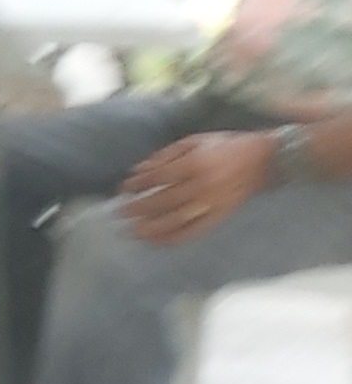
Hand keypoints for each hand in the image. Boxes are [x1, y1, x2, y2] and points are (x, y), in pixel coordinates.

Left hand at [120, 130, 279, 245]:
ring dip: (151, 228)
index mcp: (194, 164)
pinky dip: (176, 238)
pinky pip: (196, 231)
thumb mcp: (194, 141)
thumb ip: (164, 155)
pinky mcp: (221, 215)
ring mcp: (212, 203)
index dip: (138, 185)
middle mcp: (202, 186)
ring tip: (132, 232)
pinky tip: (158, 242)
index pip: (158, 178)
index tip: (122, 189)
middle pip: (163, 202)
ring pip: (177, 221)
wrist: (264, 159)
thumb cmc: (225, 146)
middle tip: (118, 213)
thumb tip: (138, 170)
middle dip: (138, 208)